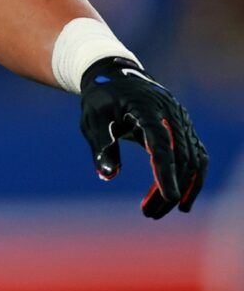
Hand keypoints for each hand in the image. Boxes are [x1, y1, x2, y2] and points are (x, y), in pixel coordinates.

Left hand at [79, 57, 208, 218]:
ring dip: (180, 188)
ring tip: (156, 211)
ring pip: (192, 161)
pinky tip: (179, 199)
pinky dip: (192, 179)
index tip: (170, 197)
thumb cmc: (101, 99)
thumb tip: (108, 175)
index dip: (166, 172)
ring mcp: (182, 121)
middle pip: (180, 157)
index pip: (161, 144)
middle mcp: (171, 114)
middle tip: (149, 214)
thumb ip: (102, 145)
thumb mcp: (93, 119)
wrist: (115, 76)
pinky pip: (196, 157)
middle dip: (169, 189)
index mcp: (146, 108)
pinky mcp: (184, 129)